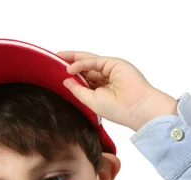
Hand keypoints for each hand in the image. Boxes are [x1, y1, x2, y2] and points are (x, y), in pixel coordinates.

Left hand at [57, 51, 177, 130]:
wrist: (136, 108)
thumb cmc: (118, 110)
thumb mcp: (91, 101)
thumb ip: (78, 90)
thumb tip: (66, 80)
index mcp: (102, 90)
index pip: (84, 79)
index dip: (72, 76)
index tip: (57, 73)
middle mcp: (106, 79)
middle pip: (85, 68)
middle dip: (70, 63)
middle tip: (55, 60)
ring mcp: (110, 70)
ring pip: (89, 62)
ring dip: (74, 60)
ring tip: (58, 58)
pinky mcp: (114, 64)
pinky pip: (94, 61)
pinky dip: (82, 63)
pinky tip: (71, 68)